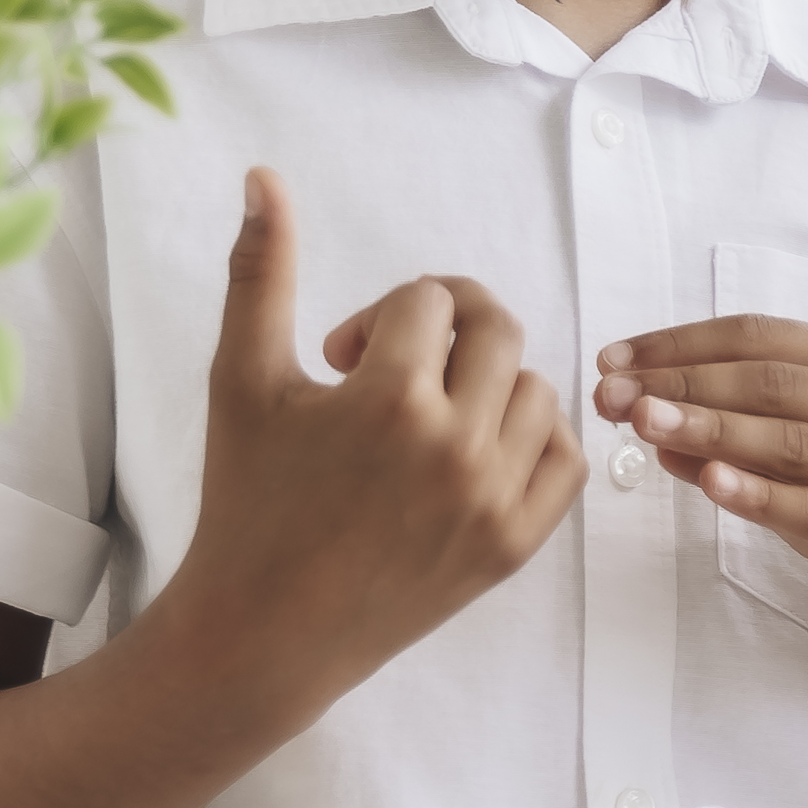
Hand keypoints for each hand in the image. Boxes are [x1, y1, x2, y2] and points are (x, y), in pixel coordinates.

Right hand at [165, 168, 582, 722]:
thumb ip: (261, 273)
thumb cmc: (247, 501)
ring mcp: (494, 501)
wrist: (267, 629)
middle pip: (496, 330)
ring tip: (427, 414)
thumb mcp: (242, 379)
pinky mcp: (515, 545)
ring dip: (486, 382)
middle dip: (447, 329)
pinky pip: (564, 458)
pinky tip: (472, 448)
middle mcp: (456, 448)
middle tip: (394, 366)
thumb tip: (265, 178)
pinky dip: (530, 437)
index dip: (381, 317)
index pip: (427, 300)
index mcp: (391, 400)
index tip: (341, 360)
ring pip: (536, 389)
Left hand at [597, 315, 807, 658]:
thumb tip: (646, 415)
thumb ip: (733, 434)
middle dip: (683, 384)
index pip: (763, 337)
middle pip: (772, 382)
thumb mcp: (796, 458)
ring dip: (710, 430)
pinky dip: (758, 495)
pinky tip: (707, 483)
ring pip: (790, 441)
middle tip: (612, 395)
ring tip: (643, 425)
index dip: (682, 343)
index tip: (613, 358)